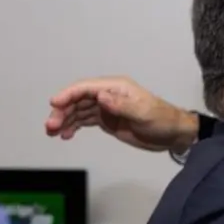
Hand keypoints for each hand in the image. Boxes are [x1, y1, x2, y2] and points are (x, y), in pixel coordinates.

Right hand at [44, 76, 198, 152]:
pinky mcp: (107, 120)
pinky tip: (65, 136)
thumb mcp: (143, 113)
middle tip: (50, 127)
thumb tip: (100, 96)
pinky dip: (73, 127)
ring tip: (52, 133)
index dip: (68, 94)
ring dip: (64, 120)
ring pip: (78, 110)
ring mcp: (106, 108)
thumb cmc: (161, 120)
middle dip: (62, 111)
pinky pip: (85, 120)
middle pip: (78, 99)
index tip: (54, 104)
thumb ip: (121, 106)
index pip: (86, 87)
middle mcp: (108, 95)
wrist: (172, 134)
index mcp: (116, 87)